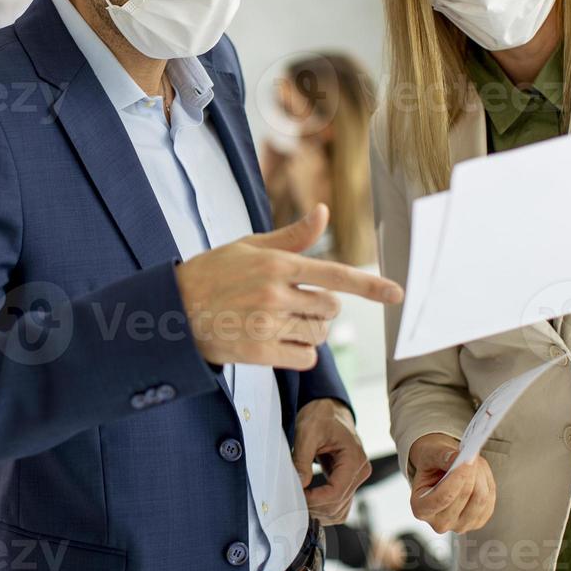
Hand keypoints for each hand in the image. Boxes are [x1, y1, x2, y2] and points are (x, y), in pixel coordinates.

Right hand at [174, 204, 402, 368]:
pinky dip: (299, 354)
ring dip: (309, 332)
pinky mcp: (259, 352)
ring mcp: (267, 324)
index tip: (397, 293)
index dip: (370, 285)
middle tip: (291, 305)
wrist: (173, 310)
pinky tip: (277, 343)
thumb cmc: (213, 273)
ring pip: (319, 335)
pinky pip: (304, 358)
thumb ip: (292, 236)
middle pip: (331, 309)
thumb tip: (324, 212)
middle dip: (320, 309)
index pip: (335, 274)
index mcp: (277, 264)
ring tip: (278, 323)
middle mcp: (275, 293)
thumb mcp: (249, 247)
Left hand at [292, 399, 370, 523]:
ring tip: (297, 502)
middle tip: (291, 500)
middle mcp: (360, 472)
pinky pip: (339, 505)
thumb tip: (300, 483)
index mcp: (354, 459)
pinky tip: (307, 502)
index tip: (294, 496)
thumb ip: (302, 458)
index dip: (314, 500)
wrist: (328, 411)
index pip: (336, 492)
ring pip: (339, 511)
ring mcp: (356, 479)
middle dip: (314, 506)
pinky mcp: (348, 482)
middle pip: (338, 504)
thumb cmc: (320, 417)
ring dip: (318, 512)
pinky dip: (323, 509)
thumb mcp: (307, 431)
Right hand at [406, 434, 495, 533]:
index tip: (466, 460)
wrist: (439, 472)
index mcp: (420, 508)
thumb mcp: (429, 455)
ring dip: (480, 476)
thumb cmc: (431, 465)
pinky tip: (477, 475)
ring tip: (472, 463)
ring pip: (481, 498)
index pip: (443, 497)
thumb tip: (457, 458)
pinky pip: (490, 501)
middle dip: (471, 472)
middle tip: (471, 454)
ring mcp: (459, 526)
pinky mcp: (477, 522)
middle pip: (465, 496)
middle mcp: (439, 523)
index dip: (457, 478)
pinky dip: (487, 483)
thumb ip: (442, 456)